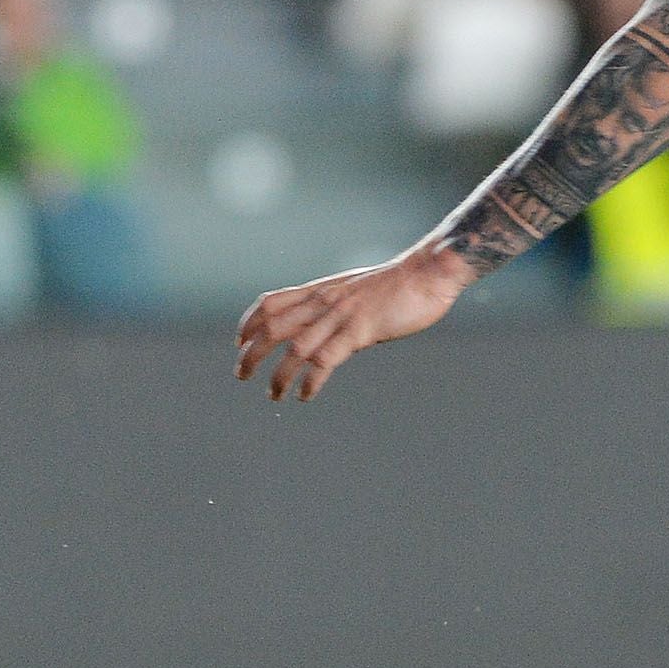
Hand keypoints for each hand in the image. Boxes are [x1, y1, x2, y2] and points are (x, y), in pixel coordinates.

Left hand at [234, 243, 472, 400]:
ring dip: (278, 375)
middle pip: (273, 327)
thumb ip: (342, 308)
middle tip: (242, 374)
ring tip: (273, 394)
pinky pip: (325, 359)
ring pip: (295, 348)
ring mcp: (341, 316)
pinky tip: (306, 395)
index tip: (239, 341)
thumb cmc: (403, 283)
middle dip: (251, 353)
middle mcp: (325, 301)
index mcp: (323, 289)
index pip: (271, 302)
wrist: (429, 272)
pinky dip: (311, 380)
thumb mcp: (361, 290)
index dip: (249, 322)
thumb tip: (335, 332)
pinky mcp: (360, 331)